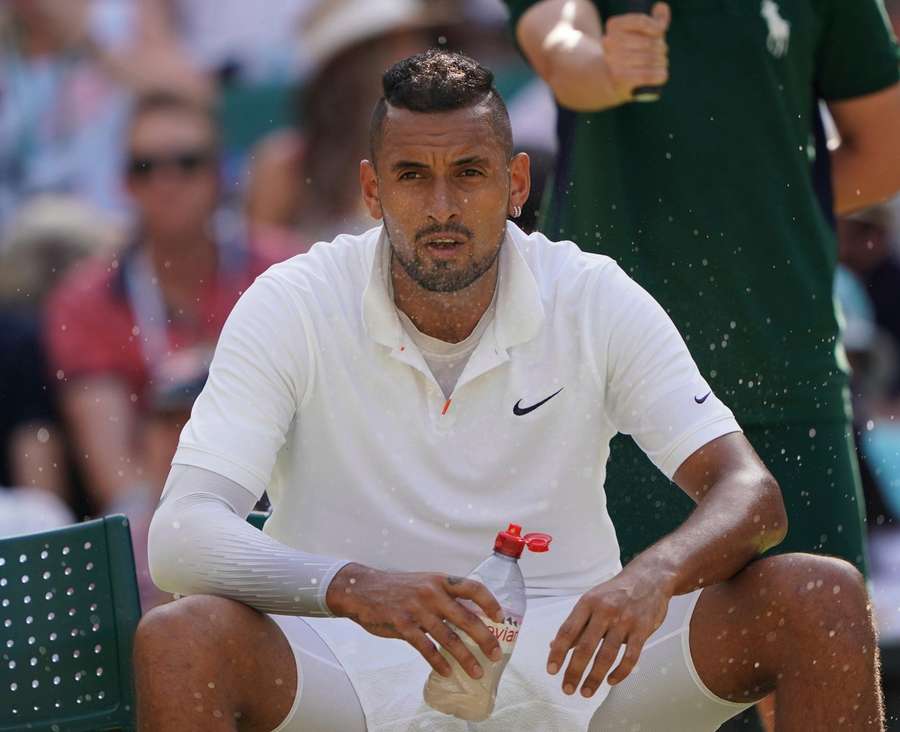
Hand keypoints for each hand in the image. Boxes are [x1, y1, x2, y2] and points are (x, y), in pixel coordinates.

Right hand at [326, 564, 503, 679]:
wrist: (364, 589)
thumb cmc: (399, 588)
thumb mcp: (425, 583)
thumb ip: (445, 596)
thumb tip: (471, 615)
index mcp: (441, 580)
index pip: (473, 588)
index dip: (490, 602)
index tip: (501, 618)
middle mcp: (432, 593)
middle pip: (466, 617)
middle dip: (484, 638)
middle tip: (495, 654)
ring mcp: (417, 609)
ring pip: (448, 637)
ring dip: (465, 657)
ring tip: (476, 672)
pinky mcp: (403, 624)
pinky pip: (425, 648)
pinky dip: (438, 662)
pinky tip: (447, 671)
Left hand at [547, 566, 672, 696]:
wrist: (649, 578)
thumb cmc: (615, 592)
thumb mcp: (592, 601)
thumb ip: (576, 624)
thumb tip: (554, 646)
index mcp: (587, 603)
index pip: (568, 630)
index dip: (558, 652)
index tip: (551, 670)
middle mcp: (604, 611)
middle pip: (586, 646)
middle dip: (574, 671)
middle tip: (567, 689)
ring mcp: (624, 621)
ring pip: (606, 655)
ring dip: (595, 677)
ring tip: (586, 692)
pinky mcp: (642, 630)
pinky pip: (630, 656)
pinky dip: (620, 672)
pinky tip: (611, 681)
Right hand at [598, 2, 670, 104]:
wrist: (611, 77)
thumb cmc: (631, 50)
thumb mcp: (643, 33)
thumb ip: (655, 21)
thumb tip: (661, 7)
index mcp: (614, 25)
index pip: (641, 21)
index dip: (656, 27)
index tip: (660, 32)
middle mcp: (610, 42)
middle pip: (649, 43)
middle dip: (662, 48)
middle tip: (662, 52)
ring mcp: (613, 60)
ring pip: (650, 60)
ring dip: (662, 62)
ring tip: (662, 63)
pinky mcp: (619, 78)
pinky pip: (647, 75)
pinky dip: (659, 75)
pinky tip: (662, 74)